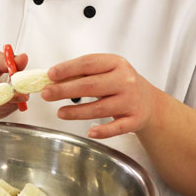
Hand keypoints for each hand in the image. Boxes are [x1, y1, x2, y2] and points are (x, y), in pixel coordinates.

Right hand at [0, 49, 28, 119]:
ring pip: (4, 110)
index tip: (25, 88)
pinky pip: (2, 114)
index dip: (12, 91)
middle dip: (16, 95)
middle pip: (1, 103)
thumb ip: (7, 60)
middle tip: (25, 86)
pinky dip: (9, 105)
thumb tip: (23, 59)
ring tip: (13, 87)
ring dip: (14, 101)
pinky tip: (7, 95)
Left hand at [41, 54, 160, 138]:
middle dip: (65, 90)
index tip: (50, 74)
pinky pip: (116, 127)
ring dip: (76, 112)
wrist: (149, 102)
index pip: (88, 63)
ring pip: (99, 108)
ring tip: (59, 112)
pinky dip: (103, 131)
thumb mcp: (107, 71)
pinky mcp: (135, 120)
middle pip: (90, 85)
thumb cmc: (121, 84)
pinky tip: (90, 131)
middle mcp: (125, 80)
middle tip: (46, 94)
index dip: (68, 69)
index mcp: (117, 63)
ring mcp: (131, 101)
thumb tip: (53, 79)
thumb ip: (83, 74)